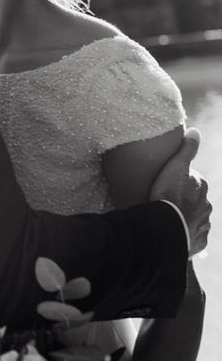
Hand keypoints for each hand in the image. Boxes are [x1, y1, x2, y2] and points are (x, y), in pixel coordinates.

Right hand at [148, 127, 211, 256]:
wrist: (166, 228)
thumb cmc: (169, 194)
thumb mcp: (176, 166)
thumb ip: (187, 149)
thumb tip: (196, 131)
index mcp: (202, 187)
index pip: (192, 180)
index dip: (179, 180)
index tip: (166, 183)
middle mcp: (207, 206)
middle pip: (195, 199)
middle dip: (185, 200)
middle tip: (166, 200)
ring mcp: (204, 225)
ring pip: (196, 218)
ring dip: (186, 217)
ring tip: (169, 217)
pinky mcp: (199, 242)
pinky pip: (193, 235)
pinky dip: (186, 233)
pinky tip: (175, 232)